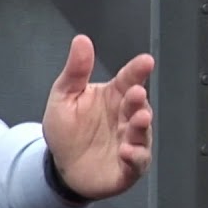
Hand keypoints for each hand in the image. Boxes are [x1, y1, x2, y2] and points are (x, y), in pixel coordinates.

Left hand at [42, 35, 153, 200]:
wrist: (62, 167)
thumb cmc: (67, 130)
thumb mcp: (63, 97)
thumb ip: (75, 71)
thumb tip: (81, 41)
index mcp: (113, 96)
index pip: (129, 78)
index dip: (137, 70)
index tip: (145, 62)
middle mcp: (126, 117)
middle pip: (138, 104)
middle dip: (139, 98)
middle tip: (135, 93)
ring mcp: (131, 140)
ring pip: (142, 132)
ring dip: (142, 125)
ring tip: (138, 119)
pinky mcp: (129, 165)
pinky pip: (138, 160)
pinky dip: (135, 155)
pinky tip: (125, 151)